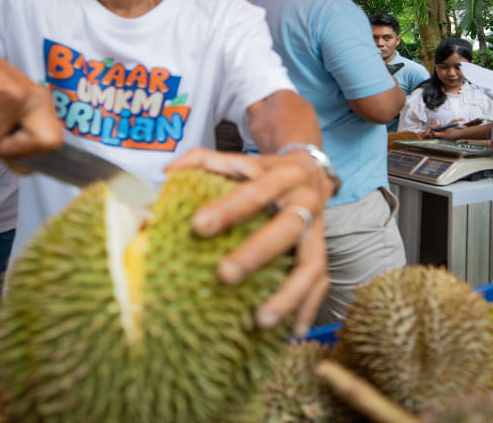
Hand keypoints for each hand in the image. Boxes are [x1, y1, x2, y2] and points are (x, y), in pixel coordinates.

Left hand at [165, 147, 331, 337]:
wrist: (311, 169)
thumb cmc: (263, 171)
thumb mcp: (239, 159)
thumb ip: (204, 160)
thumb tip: (168, 171)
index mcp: (283, 176)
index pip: (255, 191)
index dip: (228, 209)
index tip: (198, 226)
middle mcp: (306, 202)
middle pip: (287, 228)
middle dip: (257, 253)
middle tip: (225, 275)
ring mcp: (319, 232)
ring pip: (312, 265)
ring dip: (288, 295)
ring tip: (260, 321)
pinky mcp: (323, 254)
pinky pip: (321, 284)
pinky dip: (307, 309)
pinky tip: (291, 333)